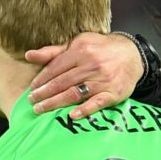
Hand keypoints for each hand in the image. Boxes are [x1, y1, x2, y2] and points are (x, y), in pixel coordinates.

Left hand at [26, 31, 143, 118]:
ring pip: (75, 93)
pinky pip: (97, 103)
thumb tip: (28, 55)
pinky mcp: (114, 93)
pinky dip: (84, 110)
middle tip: (32, 101)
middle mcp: (91, 65)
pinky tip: (72, 115)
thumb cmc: (100, 49)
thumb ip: (53, 52)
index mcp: (81, 50)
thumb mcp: (78, 44)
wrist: (132, 55)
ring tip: (41, 109)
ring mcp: (103, 80)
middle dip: (45, 93)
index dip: (42, 79)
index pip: (56, 67)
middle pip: (63, 82)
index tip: (32, 88)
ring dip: (56, 103)